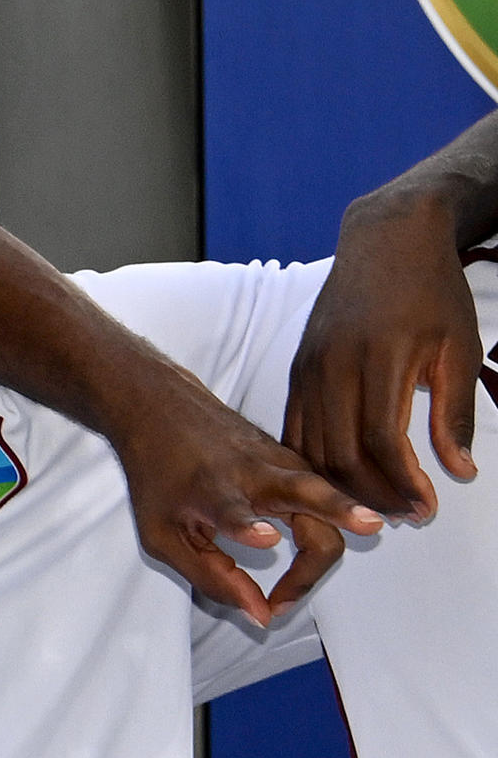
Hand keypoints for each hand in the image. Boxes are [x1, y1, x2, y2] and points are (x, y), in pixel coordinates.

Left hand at [111, 372, 374, 621]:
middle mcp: (254, 473)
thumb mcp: (164, 536)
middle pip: (307, 497)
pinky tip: (348, 533)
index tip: (265, 538)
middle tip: (363, 533)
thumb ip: (211, 577)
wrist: (163, 412)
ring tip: (372, 528)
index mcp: (212, 490)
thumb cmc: (159, 478)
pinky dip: (339, 515)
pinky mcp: (295, 460)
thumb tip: (260, 615)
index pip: (233, 510)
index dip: (246, 527)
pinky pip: (325, 491)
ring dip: (348, 515)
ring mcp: (281, 461)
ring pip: (326, 492)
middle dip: (337, 513)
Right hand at [284, 191, 482, 516]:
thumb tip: (460, 469)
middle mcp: (334, 367)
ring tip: (375, 505)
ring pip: (313, 449)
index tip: (426, 506)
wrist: (387, 241)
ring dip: (342, 487)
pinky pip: (297, 432)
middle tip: (404, 515)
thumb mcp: (459, 349)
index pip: (381, 442)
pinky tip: (341, 479)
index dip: (403, 483)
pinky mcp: (297, 372)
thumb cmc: (431, 291)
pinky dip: (315, 464)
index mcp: (380, 359)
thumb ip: (455, 414)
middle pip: (341, 454)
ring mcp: (309, 370)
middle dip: (373, 495)